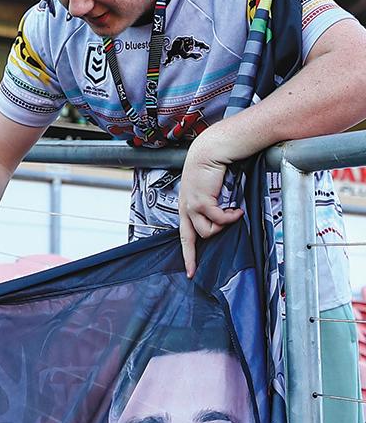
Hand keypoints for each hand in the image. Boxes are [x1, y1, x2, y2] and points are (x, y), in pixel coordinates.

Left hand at [178, 134, 243, 278]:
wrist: (210, 150)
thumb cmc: (212, 167)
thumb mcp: (208, 190)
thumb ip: (211, 206)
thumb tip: (222, 222)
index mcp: (186, 206)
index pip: (184, 235)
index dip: (187, 254)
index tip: (190, 270)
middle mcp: (186, 208)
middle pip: (189, 239)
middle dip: (192, 257)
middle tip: (195, 271)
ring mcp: (191, 206)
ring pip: (208, 232)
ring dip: (222, 226)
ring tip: (232, 215)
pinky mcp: (201, 201)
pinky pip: (218, 220)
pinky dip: (230, 217)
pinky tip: (237, 210)